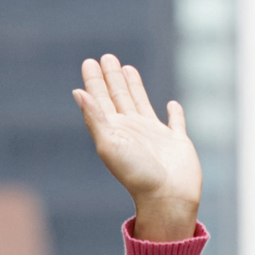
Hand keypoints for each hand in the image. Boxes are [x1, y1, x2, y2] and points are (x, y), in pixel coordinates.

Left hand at [73, 55, 201, 241]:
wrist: (167, 197)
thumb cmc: (136, 174)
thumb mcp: (109, 144)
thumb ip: (95, 118)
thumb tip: (78, 92)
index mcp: (114, 131)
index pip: (100, 100)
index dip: (94, 81)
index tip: (89, 61)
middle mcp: (132, 131)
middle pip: (119, 98)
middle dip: (111, 78)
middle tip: (106, 57)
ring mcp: (154, 136)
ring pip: (141, 103)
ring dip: (133, 87)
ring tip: (127, 68)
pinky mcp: (177, 142)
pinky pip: (175, 122)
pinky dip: (174, 113)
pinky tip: (171, 105)